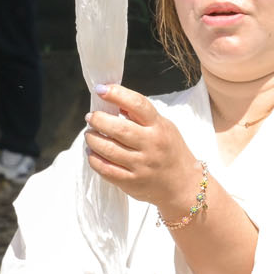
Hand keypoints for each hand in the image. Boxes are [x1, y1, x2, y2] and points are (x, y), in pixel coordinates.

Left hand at [86, 85, 202, 219]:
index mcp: (159, 127)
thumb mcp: (164, 127)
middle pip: (118, 128)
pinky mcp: (131, 182)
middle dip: (98, 120)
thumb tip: (113, 101)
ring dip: (92, 139)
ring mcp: (141, 165)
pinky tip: (93, 152)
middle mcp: (151, 145)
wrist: (183, 184)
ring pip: (108, 149)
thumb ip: (142, 116)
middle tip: (91, 117)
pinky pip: (105, 169)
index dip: (117, 94)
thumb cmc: (170, 150)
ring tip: (90, 134)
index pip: (138, 105)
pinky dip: (93, 158)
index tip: (101, 89)